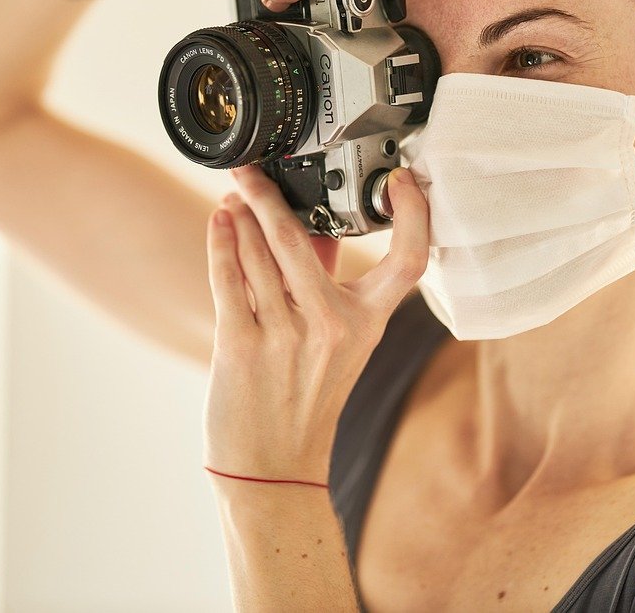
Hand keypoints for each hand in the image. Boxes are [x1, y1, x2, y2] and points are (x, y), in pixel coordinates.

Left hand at [202, 164, 428, 483]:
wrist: (274, 465)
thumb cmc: (305, 398)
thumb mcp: (338, 342)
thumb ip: (327, 282)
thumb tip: (306, 223)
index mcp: (367, 323)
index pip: (409, 261)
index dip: (415, 215)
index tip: (404, 179)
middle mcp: (331, 326)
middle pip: (299, 238)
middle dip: (268, 194)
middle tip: (252, 168)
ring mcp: (285, 336)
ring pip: (258, 253)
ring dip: (240, 216)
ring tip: (232, 195)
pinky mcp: (242, 346)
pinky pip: (229, 279)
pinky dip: (221, 243)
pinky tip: (219, 221)